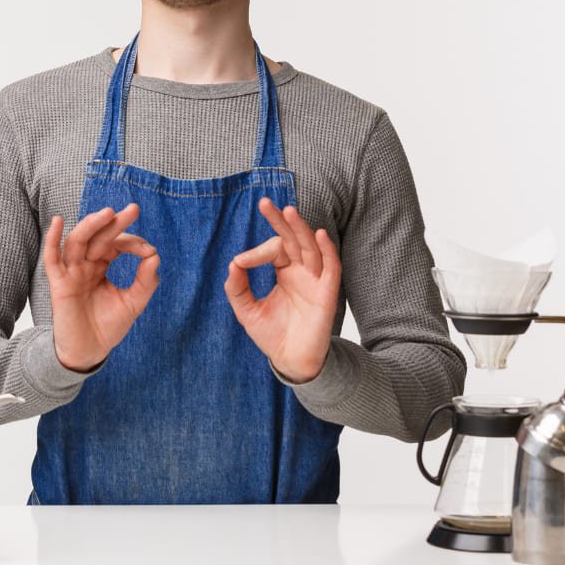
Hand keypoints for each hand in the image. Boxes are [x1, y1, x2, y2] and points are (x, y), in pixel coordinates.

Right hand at [43, 204, 159, 371]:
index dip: (132, 243)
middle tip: (133, 209)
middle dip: (114, 223)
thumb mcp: (133, 303)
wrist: (90, 351)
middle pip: (98, 237)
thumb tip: (155, 256)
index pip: (115, 245)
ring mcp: (71, 273)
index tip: (148, 251)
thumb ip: (145, 281)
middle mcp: (85, 265)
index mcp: (101, 266)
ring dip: (90, 225)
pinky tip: (57, 222)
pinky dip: (52, 240)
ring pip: (77, 241)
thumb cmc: (108, 327)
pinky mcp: (59, 284)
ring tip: (107, 213)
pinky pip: (52, 259)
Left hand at [224, 198, 340, 382]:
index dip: (257, 251)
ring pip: (311, 247)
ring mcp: (316, 280)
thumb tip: (233, 262)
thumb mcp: (247, 310)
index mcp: (284, 272)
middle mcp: (302, 271)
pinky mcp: (328, 293)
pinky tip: (319, 235)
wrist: (290, 361)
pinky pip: (331, 267)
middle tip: (266, 204)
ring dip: (301, 229)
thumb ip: (237, 287)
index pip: (274, 249)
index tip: (242, 263)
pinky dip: (327, 250)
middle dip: (281, 222)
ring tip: (289, 212)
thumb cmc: (272, 335)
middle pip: (294, 239)